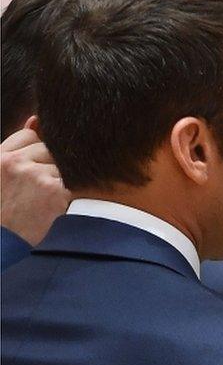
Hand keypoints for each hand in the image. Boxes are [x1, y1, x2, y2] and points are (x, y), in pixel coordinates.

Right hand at [1, 128, 70, 245]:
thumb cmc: (1, 212)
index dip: (35, 152)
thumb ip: (14, 149)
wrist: (1, 243)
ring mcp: (36, 175)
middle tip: (39, 190)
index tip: (35, 168)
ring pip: (63, 167)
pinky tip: (53, 209)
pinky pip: (72, 185)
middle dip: (49, 167)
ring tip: (43, 202)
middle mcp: (15, 163)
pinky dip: (68, 197)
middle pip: (49, 150)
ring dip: (60, 182)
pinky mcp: (55, 191)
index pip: (29, 136)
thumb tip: (35, 121)